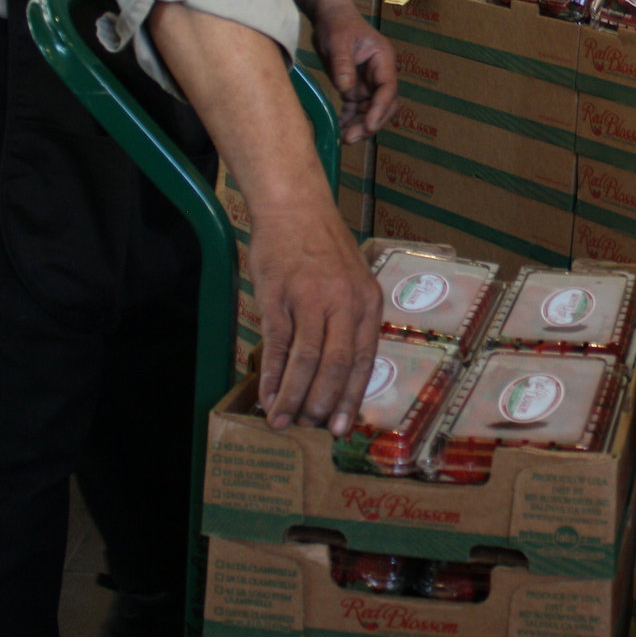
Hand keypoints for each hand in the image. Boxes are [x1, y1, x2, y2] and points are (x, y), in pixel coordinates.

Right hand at [248, 202, 382, 433]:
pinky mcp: (280, 298)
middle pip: (337, 366)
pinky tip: (267, 395)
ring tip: (283, 421)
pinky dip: (272, 375)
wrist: (295, 208)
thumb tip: (339, 371)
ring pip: (307, 361)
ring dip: (293, 397)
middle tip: (311, 429)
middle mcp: (345, 303)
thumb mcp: (352, 281)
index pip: (364, 360)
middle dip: (323, 404)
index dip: (352, 397)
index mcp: (368, 303)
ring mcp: (311, 300)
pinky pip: (278, 346)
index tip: (344, 427)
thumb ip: (350, 320)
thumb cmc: (322, 248)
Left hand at [313, 1, 395, 142]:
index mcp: (383, 60)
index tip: (368, 125)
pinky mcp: (355, 86)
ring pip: (370, 109)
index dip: (380, 108)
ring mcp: (368, 81)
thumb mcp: (337, 41)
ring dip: (359, 125)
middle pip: (383, 104)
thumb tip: (346, 89)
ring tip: (344, 138)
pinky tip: (339, 128)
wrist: (328, 15)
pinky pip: (356, 107)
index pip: (388, 88)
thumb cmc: (336, 23)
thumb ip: (343, 64)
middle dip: (370, 122)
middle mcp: (379, 73)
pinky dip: (349, 119)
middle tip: (351, 137)